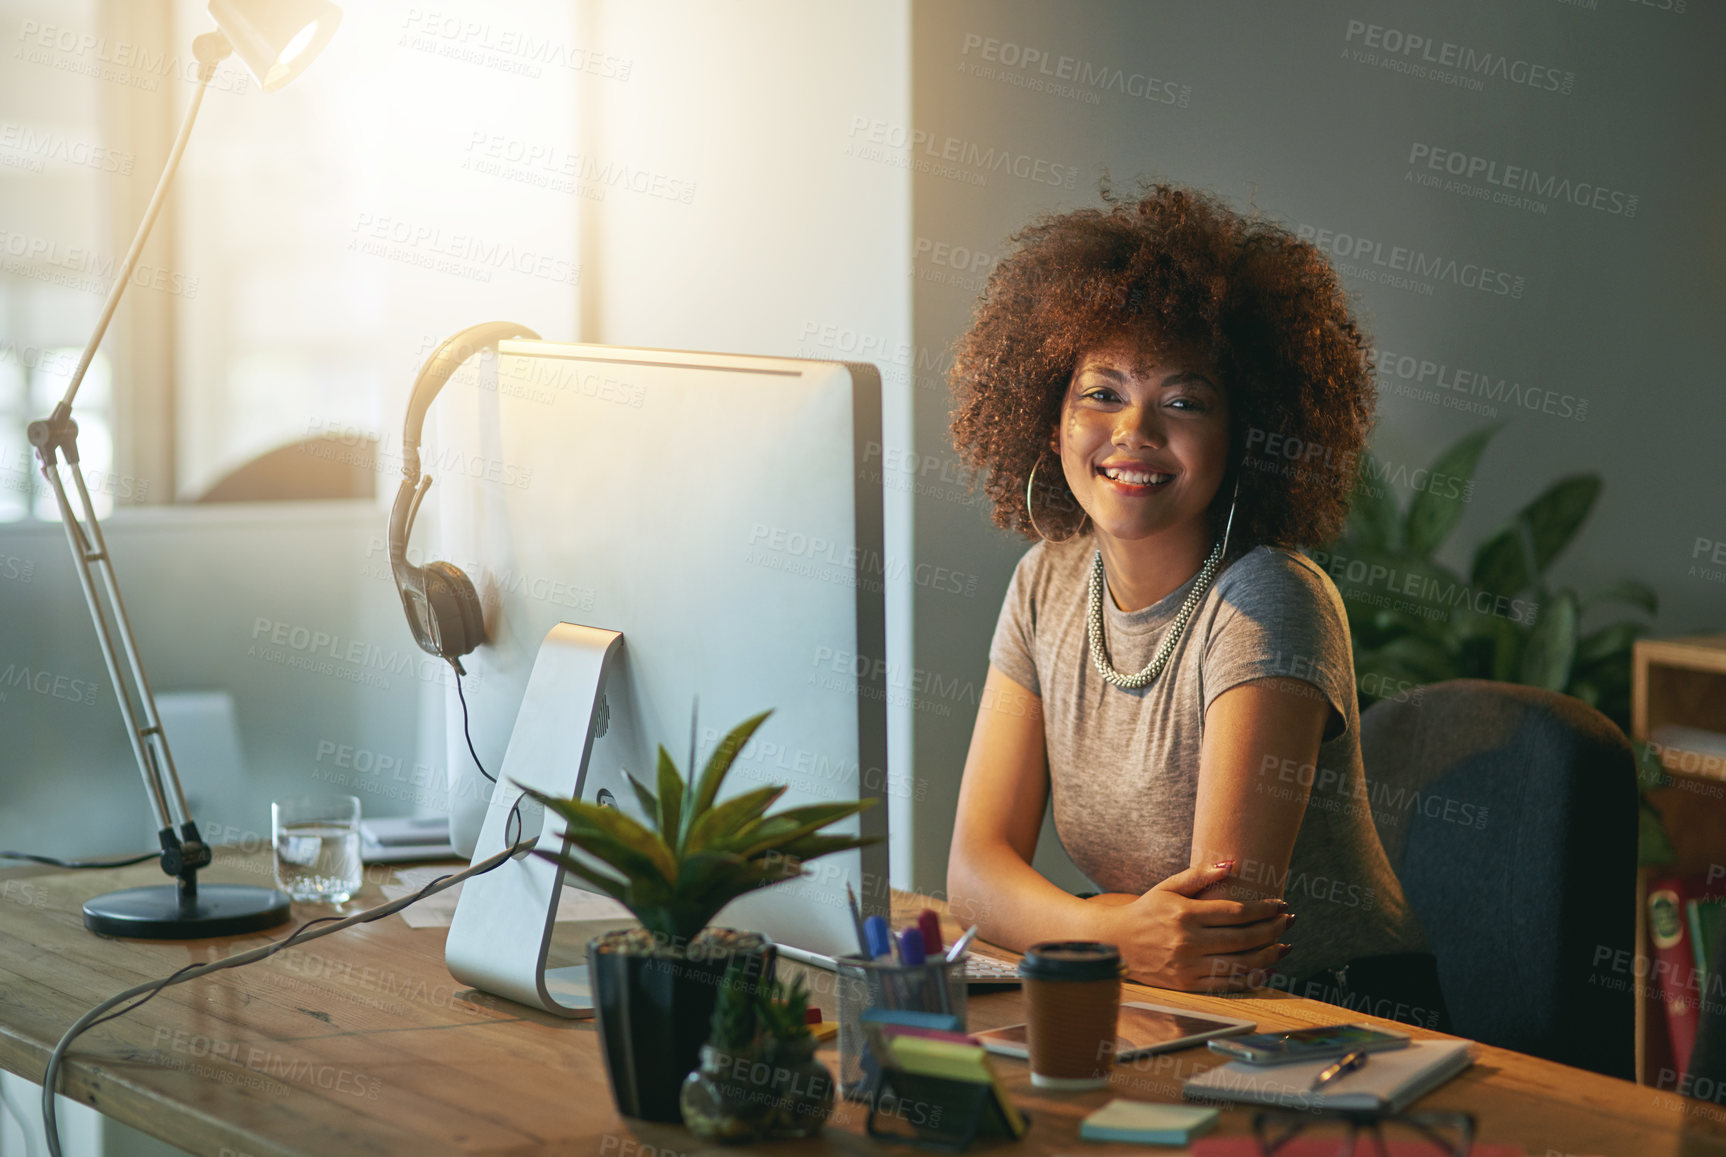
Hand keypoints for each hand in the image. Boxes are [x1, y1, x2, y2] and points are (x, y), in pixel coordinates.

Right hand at [1089, 860, 1291, 991]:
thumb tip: (1232, 863)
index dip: (1264, 910)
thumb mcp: (1167, 887)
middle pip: (1244, 938)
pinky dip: (1251, 978)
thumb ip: (1199, 875)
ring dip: (1269, 955)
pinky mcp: (1188, 984)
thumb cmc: (1145, 911)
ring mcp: (1188, 966)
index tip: (1281, 905)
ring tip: (1285, 946)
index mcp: (1185, 915)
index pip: (1236, 913)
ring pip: (1240, 964)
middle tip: (1290, 922)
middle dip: (1274, 930)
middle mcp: (1188, 942)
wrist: (1115, 943)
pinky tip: (1266, 969)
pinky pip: (1227, 984)